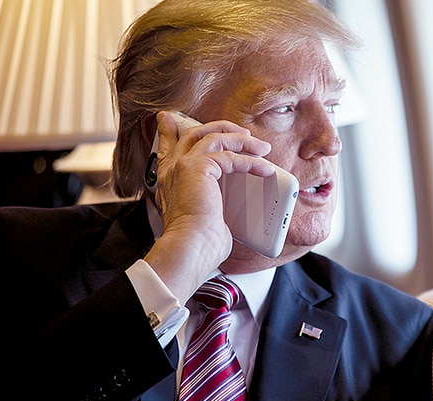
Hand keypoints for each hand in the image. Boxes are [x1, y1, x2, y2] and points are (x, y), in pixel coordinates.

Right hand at [144, 111, 274, 301]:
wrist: (189, 249)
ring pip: (214, 138)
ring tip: (262, 148)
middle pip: (194, 133)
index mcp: (169, 180)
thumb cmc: (197, 244)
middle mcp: (172, 170)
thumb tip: (230, 214)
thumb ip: (212, 205)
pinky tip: (264, 169)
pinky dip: (250, 161)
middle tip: (242, 132)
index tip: (171, 119)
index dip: (170, 130)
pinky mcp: (198, 168)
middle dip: (220, 128)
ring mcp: (183, 166)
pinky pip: (229, 156)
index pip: (167, 147)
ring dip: (241, 141)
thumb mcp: (205, 218)